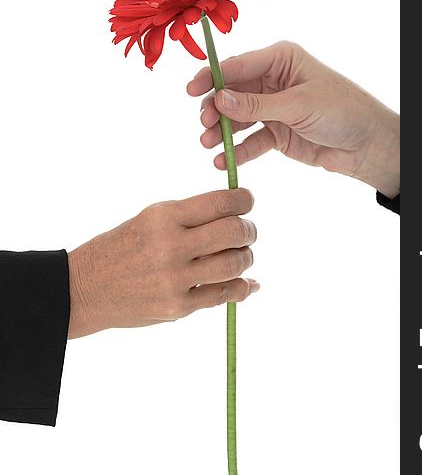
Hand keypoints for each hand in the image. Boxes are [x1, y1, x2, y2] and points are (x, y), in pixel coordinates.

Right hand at [67, 189, 258, 338]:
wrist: (87, 288)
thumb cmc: (123, 247)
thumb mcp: (150, 219)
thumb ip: (191, 216)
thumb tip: (236, 213)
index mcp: (163, 217)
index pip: (219, 203)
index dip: (244, 200)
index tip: (248, 201)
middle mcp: (170, 246)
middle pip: (233, 232)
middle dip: (249, 230)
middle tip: (248, 231)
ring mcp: (174, 279)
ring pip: (234, 264)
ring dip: (246, 258)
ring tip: (241, 255)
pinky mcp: (177, 307)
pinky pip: (224, 295)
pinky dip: (242, 288)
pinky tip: (247, 283)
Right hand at [187, 41, 399, 198]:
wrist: (367, 146)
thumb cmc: (342, 112)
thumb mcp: (298, 105)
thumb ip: (257, 104)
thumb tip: (219, 98)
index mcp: (281, 60)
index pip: (238, 65)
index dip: (212, 77)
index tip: (191, 91)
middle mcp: (273, 81)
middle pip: (232, 93)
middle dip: (215, 108)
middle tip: (205, 124)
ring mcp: (273, 108)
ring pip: (238, 118)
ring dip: (222, 131)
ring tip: (209, 144)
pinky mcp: (276, 133)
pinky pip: (251, 141)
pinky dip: (237, 150)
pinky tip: (224, 161)